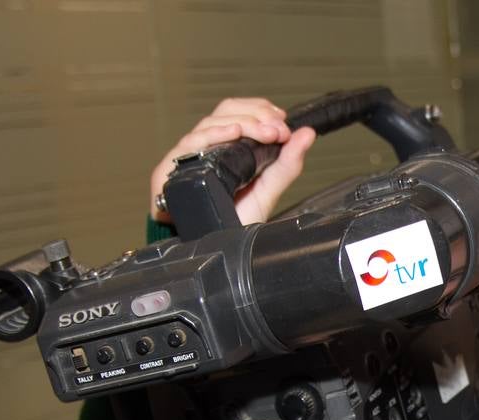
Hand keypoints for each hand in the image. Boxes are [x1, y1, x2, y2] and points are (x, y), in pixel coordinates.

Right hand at [149, 97, 316, 225]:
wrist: (211, 250)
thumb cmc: (231, 222)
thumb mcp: (266, 193)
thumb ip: (286, 165)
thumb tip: (306, 134)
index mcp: (228, 148)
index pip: (240, 112)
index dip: (260, 110)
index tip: (282, 122)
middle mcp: (208, 147)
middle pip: (226, 111)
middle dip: (255, 115)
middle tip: (277, 129)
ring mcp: (189, 155)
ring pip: (212, 123)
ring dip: (242, 122)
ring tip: (264, 131)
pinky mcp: (171, 167)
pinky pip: (191, 143)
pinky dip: (214, 134)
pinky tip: (233, 133)